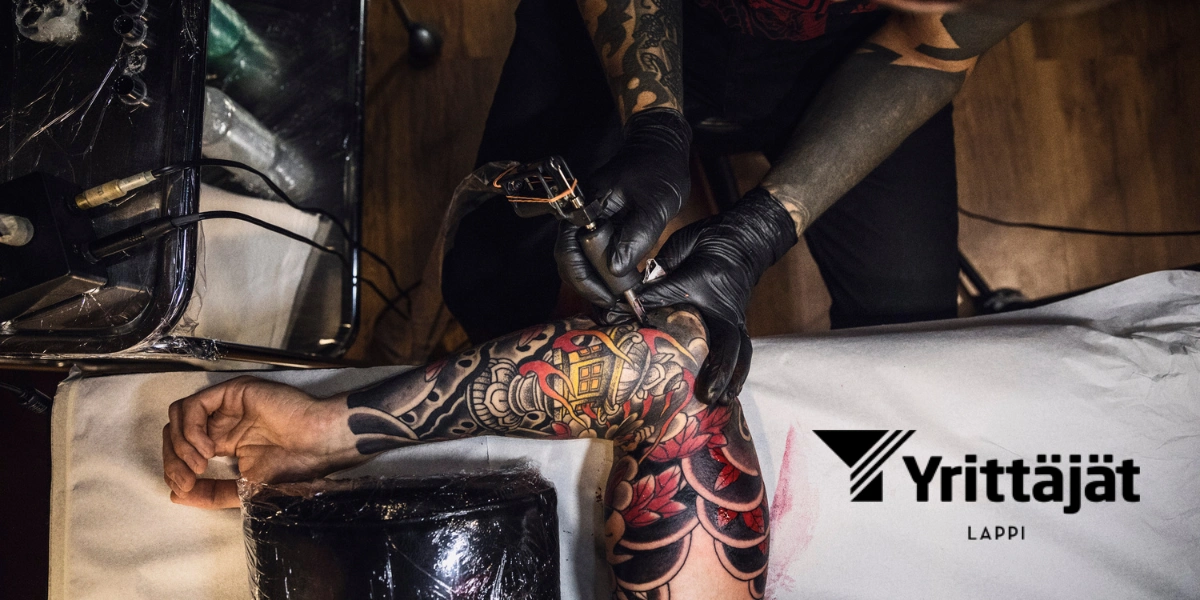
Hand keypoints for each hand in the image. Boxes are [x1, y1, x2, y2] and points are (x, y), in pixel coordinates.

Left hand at [162, 376, 358, 508]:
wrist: (318, 446)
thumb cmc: (294, 467)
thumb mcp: (245, 490)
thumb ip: (212, 493)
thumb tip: (176, 495)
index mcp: (225, 442)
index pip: (183, 451)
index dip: (175, 470)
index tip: (184, 488)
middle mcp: (222, 422)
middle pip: (174, 434)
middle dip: (174, 460)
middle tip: (189, 478)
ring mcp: (226, 406)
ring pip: (178, 418)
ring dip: (180, 445)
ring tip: (200, 463)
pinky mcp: (231, 393)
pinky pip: (192, 407)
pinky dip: (190, 430)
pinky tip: (207, 448)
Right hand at [556, 108, 691, 305]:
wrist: (659, 148)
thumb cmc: (657, 169)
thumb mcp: (654, 205)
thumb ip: (636, 236)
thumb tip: (616, 269)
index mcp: (585, 207)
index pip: (570, 250)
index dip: (587, 279)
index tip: (611, 297)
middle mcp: (579, 216)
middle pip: (570, 260)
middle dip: (590, 287)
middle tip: (617, 304)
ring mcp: (587, 222)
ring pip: (580, 261)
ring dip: (597, 282)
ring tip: (621, 299)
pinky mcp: (599, 227)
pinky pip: (593, 255)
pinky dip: (604, 273)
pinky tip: (622, 285)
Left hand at [637, 188, 797, 403]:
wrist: (746, 239)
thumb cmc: (712, 242)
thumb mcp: (683, 245)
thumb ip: (661, 268)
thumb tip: (632, 292)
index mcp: (705, 279)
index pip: (671, 295)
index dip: (647, 304)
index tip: (623, 314)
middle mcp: (724, 305)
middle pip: (725, 342)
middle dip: (718, 369)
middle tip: (707, 393)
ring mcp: (735, 318)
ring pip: (739, 352)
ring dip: (731, 377)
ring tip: (721, 400)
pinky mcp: (738, 325)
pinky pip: (741, 352)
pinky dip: (736, 373)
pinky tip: (727, 393)